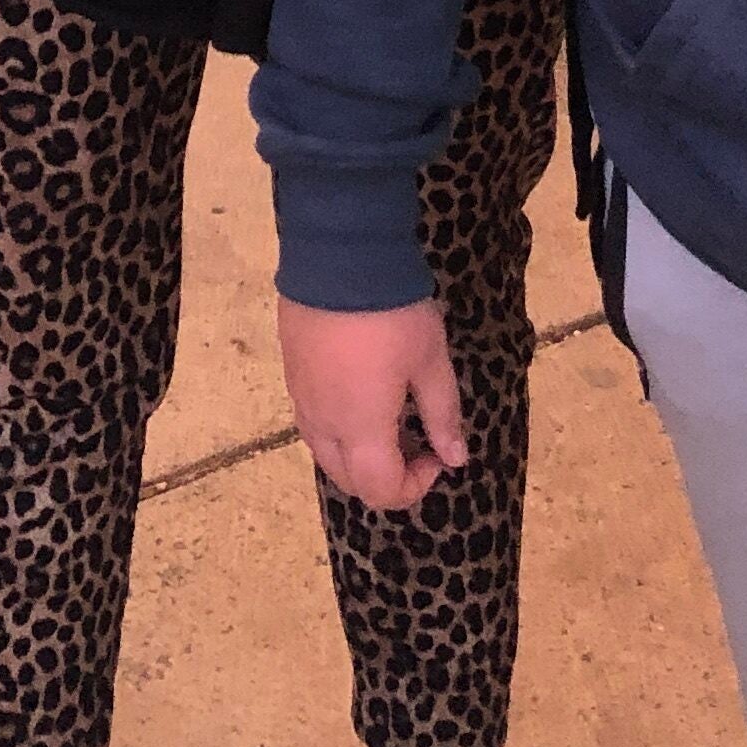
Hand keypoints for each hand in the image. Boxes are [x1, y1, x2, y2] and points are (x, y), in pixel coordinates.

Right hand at [281, 296, 466, 512]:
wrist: (339, 255)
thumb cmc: (393, 314)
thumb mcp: (430, 362)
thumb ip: (442, 415)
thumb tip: (455, 458)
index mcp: (361, 429)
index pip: (381, 491)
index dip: (414, 487)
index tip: (437, 455)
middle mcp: (324, 424)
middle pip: (349, 480)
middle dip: (385, 478)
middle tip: (416, 443)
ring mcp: (301, 398)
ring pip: (325, 453)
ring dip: (358, 456)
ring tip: (388, 421)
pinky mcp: (291, 372)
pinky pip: (312, 421)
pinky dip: (338, 430)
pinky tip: (359, 395)